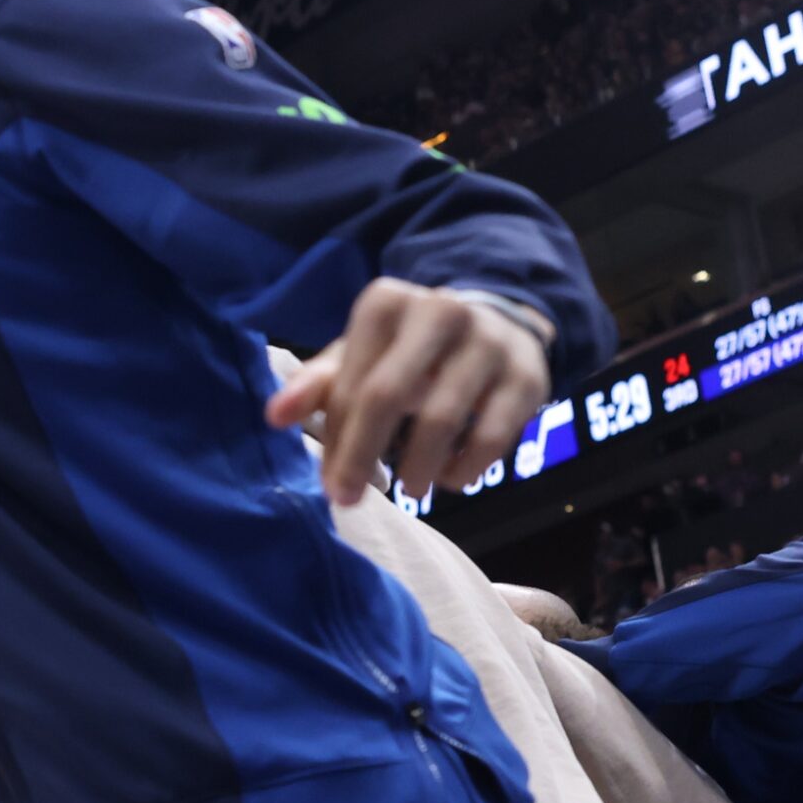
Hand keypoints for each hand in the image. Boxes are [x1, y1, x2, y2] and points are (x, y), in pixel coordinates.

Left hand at [266, 278, 550, 505]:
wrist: (497, 323)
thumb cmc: (407, 350)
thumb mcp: (359, 356)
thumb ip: (317, 386)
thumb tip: (274, 417)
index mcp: (387, 303)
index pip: (351, 383)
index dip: (337, 440)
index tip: (330, 484)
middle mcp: (440, 311)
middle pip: (388, 395)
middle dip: (362, 455)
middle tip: (349, 498)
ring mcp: (489, 341)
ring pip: (443, 418)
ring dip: (418, 466)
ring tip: (410, 488)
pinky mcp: (528, 373)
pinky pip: (494, 433)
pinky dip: (468, 467)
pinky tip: (452, 478)